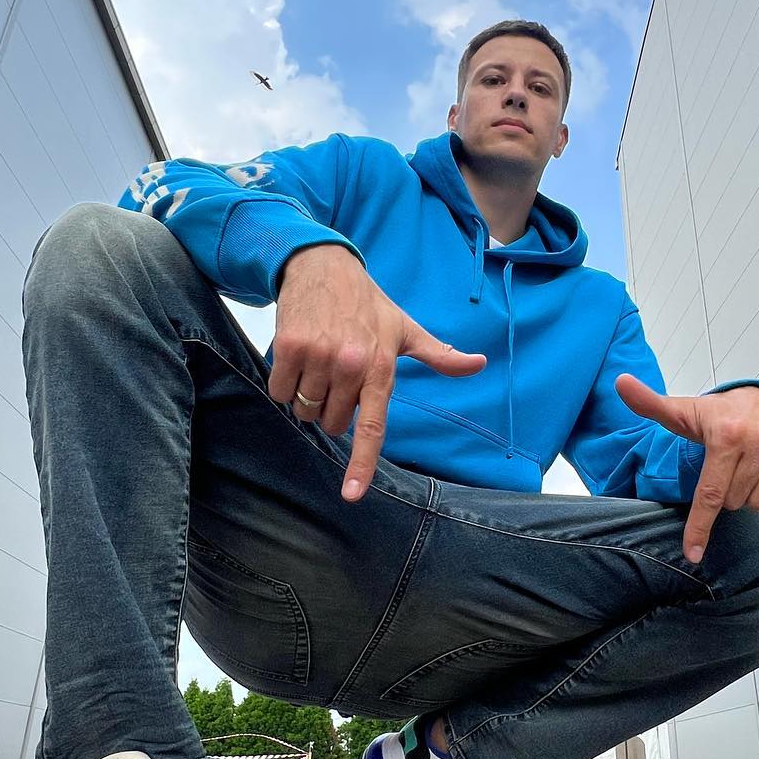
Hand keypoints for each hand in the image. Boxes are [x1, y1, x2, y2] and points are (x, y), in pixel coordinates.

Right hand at [272, 245, 485, 501]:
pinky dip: (284, 382)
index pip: (371, 426)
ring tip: (318, 361)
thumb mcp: (405, 328)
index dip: (360, 464)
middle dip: (331, 408)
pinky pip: (280, 391)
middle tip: (337, 374)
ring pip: (303, 410)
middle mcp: (351, 364)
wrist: (322, 264)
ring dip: (307, 395)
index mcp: (381, 368)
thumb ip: (439, 356)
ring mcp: (318, 356)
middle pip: (331, 423)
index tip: (351, 494)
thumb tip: (478, 365)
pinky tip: (298, 356)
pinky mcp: (289, 347)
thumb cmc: (368, 303)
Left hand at [615, 376, 758, 562]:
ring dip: (748, 497)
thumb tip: (620, 382)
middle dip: (725, 495)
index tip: (692, 553)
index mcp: (726, 434)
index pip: (710, 494)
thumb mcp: (682, 411)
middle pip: (733, 503)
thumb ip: (649, 403)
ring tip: (744, 472)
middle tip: (725, 470)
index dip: (699, 527)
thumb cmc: (718, 414)